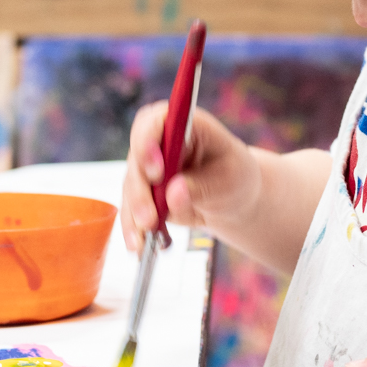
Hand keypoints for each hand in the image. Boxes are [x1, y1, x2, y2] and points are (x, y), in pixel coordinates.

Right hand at [120, 102, 260, 252]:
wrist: (232, 198)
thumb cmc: (235, 177)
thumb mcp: (230, 180)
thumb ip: (202, 186)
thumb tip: (172, 195)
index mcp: (185, 124)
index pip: (157, 121)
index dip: (149, 143)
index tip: (157, 172)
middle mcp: (159, 140)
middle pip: (137, 158)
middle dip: (140, 190)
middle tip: (149, 218)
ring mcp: (147, 166)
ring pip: (131, 186)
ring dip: (134, 214)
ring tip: (143, 240)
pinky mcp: (142, 191)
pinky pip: (131, 208)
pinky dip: (133, 228)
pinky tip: (138, 245)